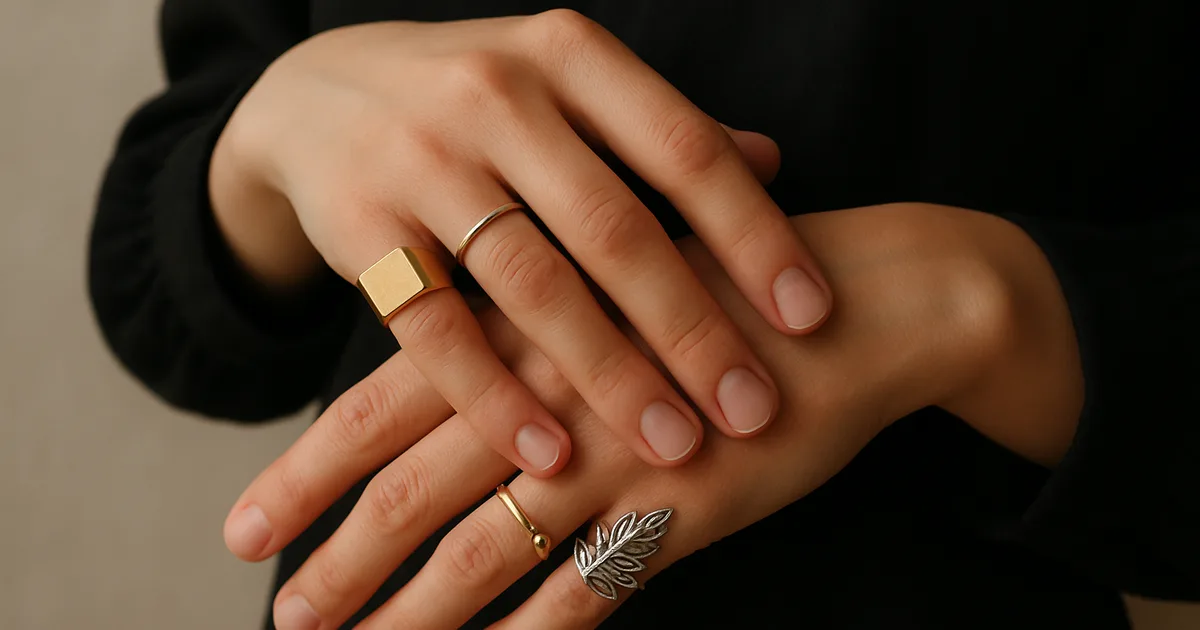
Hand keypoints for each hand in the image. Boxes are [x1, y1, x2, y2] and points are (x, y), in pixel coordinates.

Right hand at [210, 10, 833, 476]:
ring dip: (608, 374)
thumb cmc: (475, 101)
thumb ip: (659, 129)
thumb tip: (772, 165)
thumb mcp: (565, 86)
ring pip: (531, 282)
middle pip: (613, 226)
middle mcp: (496, 95)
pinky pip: (435, 328)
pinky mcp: (358, 228)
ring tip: (673, 445)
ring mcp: (419, 158)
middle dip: (691, 327)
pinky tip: (550, 455)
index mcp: (569, 55)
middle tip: (755, 407)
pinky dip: (495, 398)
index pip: (683, 148)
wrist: (316, 94)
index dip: (753, 234)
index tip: (809, 317)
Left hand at [227, 205, 1080, 627]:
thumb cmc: (721, 291)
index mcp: (519, 325)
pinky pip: (586, 592)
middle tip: (282, 616)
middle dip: (338, 559)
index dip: (306, 474)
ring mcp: (611, 454)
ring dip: (409, 614)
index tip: (246, 526)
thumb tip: (452, 385)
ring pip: (482, 550)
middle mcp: (547, 390)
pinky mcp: (678, 510)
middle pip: (411, 489)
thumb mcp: (607, 284)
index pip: (380, 407)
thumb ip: (528, 333)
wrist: (849, 306)